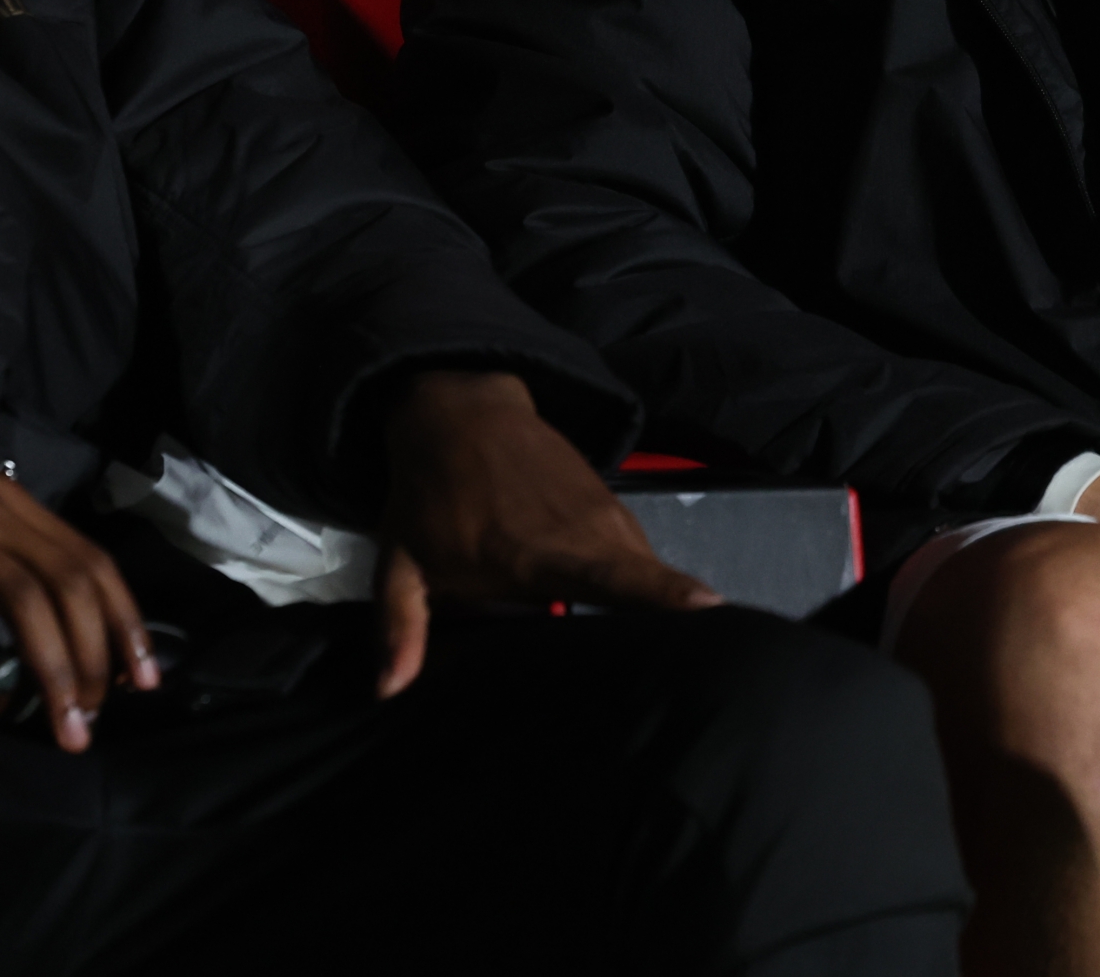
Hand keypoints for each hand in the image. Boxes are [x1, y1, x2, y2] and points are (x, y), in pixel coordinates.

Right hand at [0, 391, 158, 747]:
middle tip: (91, 719)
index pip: (90, 560)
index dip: (124, 619)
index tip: (142, 676)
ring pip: (23, 598)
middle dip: (93, 657)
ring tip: (58, 726)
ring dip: (50, 667)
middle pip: (69, 583)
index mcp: (7, 501)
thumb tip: (31, 611)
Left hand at [375, 371, 719, 697]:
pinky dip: (640, 584)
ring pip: (641, 570)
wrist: (459, 408)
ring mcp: (605, 513)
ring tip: (661, 654)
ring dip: (652, 609)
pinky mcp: (613, 504)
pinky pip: (636, 555)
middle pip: (642, 584)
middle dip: (666, 626)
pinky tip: (633, 619)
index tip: (711, 610)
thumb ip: (402, 625)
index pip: (612, 575)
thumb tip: (388, 691)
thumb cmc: (429, 495)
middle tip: (677, 673)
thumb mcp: (401, 561)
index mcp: (538, 553)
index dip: (661, 593)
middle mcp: (586, 532)